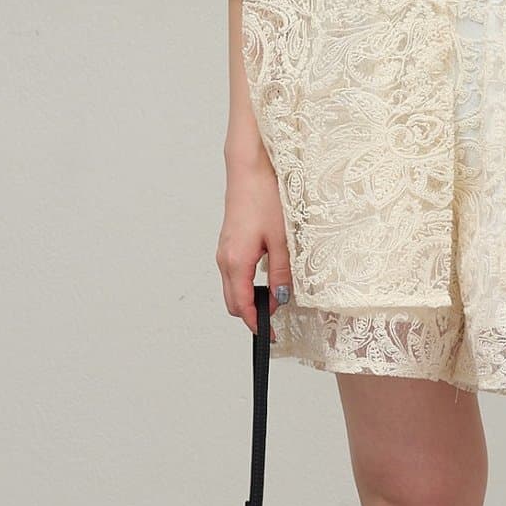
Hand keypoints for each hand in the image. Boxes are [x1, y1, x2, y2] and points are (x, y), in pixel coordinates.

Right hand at [217, 147, 290, 340]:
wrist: (249, 169)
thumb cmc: (265, 198)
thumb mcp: (282, 240)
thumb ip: (281, 273)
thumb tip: (281, 299)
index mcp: (236, 262)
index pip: (242, 306)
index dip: (256, 324)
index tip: (271, 336)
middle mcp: (224, 260)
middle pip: (233, 301)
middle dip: (252, 315)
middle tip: (276, 321)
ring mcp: (224, 251)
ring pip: (233, 288)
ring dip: (250, 299)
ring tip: (275, 300)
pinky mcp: (228, 243)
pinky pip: (234, 274)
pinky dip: (247, 284)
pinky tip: (266, 279)